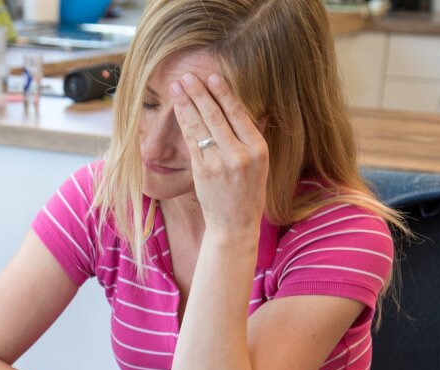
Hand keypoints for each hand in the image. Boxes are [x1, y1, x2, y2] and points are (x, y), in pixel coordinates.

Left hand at [172, 72, 268, 237]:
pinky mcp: (202, 171)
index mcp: (258, 148)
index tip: (212, 76)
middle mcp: (240, 154)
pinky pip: (192, 141)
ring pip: (201, 126)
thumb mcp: (261, 164)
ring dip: (187, 103)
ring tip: (178, 86)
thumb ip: (255, 137)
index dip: (223, 93)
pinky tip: (178, 110)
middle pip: (216, 116)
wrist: (234, 224)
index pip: (238, 113)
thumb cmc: (248, 193)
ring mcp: (219, 163)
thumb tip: (258, 111)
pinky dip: (184, 123)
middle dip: (199, 93)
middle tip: (188, 75)